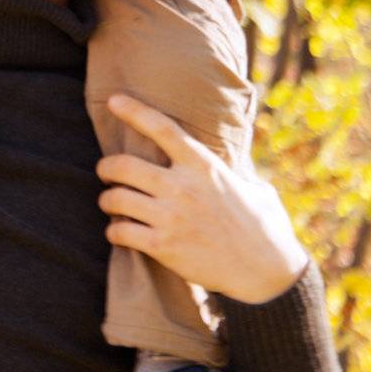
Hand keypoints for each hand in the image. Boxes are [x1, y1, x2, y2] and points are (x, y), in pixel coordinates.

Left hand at [97, 96, 309, 304]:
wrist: (265, 270)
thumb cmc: (261, 225)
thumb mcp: (250, 185)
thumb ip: (231, 169)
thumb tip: (234, 154)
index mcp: (203, 165)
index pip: (161, 128)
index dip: (134, 111)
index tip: (113, 101)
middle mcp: (183, 187)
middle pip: (123, 165)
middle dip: (106, 167)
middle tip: (105, 171)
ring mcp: (171, 217)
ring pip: (115, 198)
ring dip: (107, 200)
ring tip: (111, 202)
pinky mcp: (163, 246)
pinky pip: (120, 232)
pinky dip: (114, 232)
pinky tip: (119, 232)